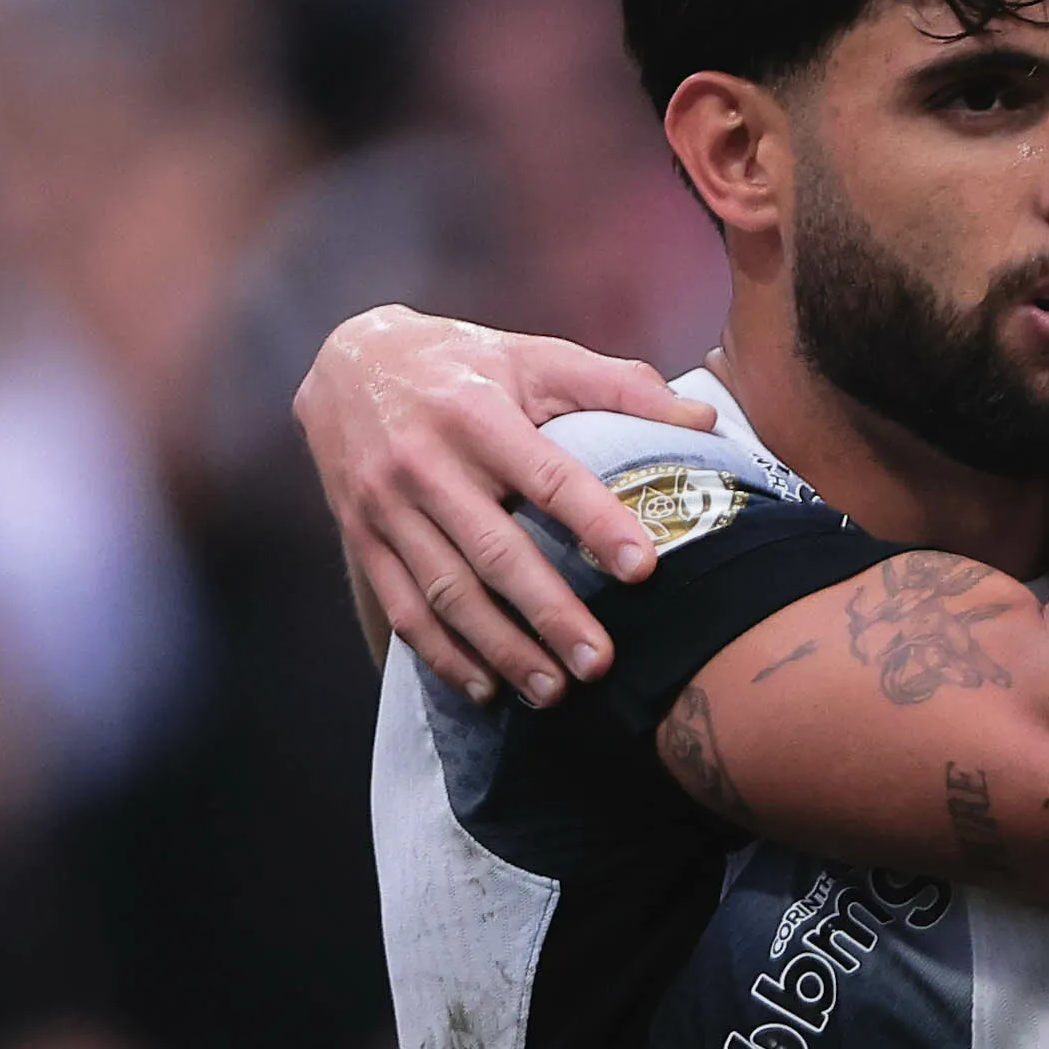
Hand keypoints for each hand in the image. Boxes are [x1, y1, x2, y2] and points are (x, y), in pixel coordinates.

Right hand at [292, 305, 715, 704]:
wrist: (346, 360)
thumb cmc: (463, 363)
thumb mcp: (534, 356)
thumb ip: (617, 385)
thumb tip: (702, 419)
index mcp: (476, 413)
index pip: (546, 476)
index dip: (595, 522)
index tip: (642, 568)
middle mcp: (425, 463)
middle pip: (493, 551)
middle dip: (549, 612)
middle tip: (600, 662)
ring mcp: (386, 505)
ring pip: (446, 591)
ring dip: (500, 648)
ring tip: (554, 692)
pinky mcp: (362, 536)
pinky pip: (402, 606)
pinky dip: (442, 654)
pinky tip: (485, 688)